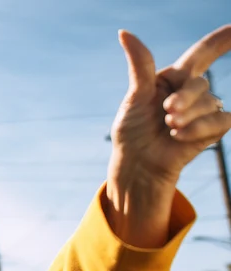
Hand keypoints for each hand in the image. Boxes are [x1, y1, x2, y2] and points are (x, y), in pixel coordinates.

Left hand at [106, 25, 230, 247]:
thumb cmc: (132, 131)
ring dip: (187, 117)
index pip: (205, 51)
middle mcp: (191, 91)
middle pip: (200, 83)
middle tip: (166, 113)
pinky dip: (198, 129)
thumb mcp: (134, 97)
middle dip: (183, 98)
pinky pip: (220, 120)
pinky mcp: (213, 129)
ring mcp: (204, 110)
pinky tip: (180, 136)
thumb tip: (124, 33)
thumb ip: (140, 64)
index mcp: (173, 78)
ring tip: (169, 127)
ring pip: (210, 102)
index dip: (225, 38)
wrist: (138, 163)